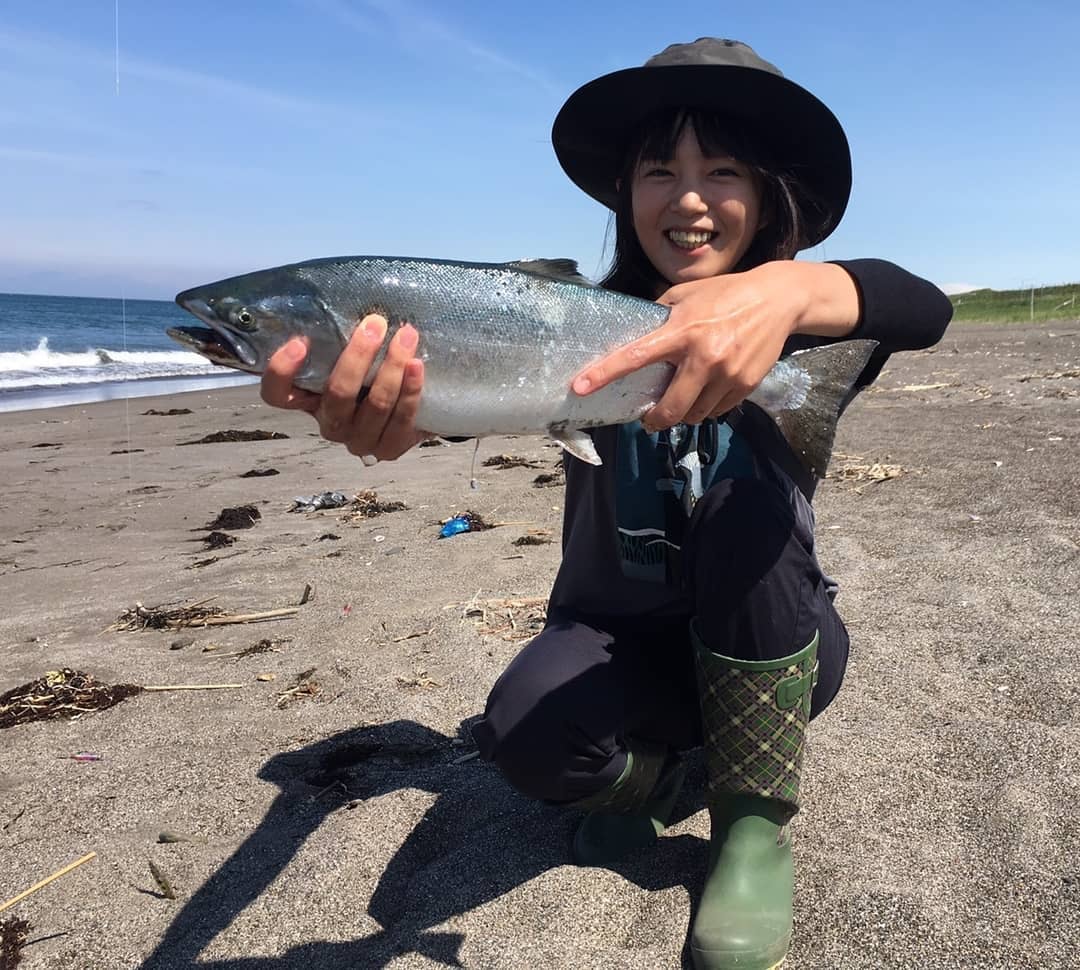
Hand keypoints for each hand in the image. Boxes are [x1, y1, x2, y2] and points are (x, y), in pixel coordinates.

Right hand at [260, 314, 426, 460]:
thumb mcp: (354, 355)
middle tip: (375, 324)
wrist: (417, 408)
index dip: (282, 371)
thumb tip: (344, 291)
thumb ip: (341, 337)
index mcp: (309, 401)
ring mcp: (359, 440)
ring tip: (407, 336)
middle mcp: (330, 424)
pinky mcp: (390, 449)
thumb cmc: (375, 372)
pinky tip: (417, 366)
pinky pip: (401, 420)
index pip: (277, 395)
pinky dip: (411, 390)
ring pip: (374, 407)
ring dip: (392, 367)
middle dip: (358, 357)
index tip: (300, 342)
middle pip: (337, 395)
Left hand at [572, 264, 801, 430]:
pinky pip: (717, 410)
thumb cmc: (726, 293)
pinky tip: (709, 390)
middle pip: (669, 409)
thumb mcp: (687, 295)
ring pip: (694, 414)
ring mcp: (727, 375)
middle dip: (654, 420)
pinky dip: (707, 407)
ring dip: (683, 413)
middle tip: (648, 419)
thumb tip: (635, 333)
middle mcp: (704, 356)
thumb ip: (661, 315)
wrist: (777, 300)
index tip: (580, 387)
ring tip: (684, 398)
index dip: (605, 374)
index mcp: (682, 330)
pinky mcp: (745, 386)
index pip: (635, 356)